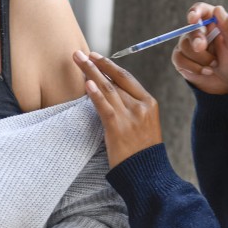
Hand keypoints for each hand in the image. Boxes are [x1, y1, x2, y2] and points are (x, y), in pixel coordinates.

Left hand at [73, 51, 161, 167]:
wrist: (148, 174)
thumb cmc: (142, 151)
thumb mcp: (144, 124)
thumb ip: (131, 108)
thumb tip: (110, 93)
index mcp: (149, 103)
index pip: (126, 78)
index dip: (110, 66)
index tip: (96, 57)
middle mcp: (141, 106)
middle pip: (115, 79)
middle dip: (97, 64)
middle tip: (81, 53)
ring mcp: (130, 116)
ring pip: (108, 88)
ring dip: (91, 72)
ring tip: (78, 61)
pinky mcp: (118, 128)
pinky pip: (104, 106)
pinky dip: (95, 94)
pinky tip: (87, 83)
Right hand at [171, 3, 227, 94]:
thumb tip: (218, 9)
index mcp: (214, 22)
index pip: (200, 10)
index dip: (195, 12)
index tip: (193, 18)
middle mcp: (199, 31)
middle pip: (190, 29)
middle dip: (196, 39)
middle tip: (202, 47)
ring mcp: (189, 45)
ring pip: (184, 45)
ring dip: (200, 58)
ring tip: (214, 65)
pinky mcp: (182, 59)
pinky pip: (179, 59)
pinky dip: (193, 67)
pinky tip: (206, 71)